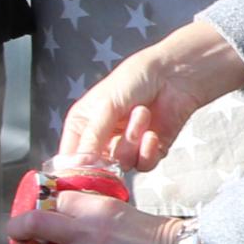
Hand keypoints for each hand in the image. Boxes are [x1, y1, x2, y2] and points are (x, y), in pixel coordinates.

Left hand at [10, 195, 191, 243]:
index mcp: (98, 208)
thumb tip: (88, 229)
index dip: (43, 208)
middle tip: (17, 238)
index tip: (38, 215)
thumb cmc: (168, 238)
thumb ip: (103, 219)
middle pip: (33, 223)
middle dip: (17, 231)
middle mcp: (87, 231)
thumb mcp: (129, 214)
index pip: (56, 201)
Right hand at [62, 20, 243, 172]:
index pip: (69, 157)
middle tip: (117, 137)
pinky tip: (152, 133)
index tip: (84, 168)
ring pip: (121, 165)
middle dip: (109, 152)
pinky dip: (148, 150)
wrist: (174, 75)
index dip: (74, 167)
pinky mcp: (149, 151)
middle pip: (96, 167)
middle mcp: (102, 139)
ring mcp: (126, 147)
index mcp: (82, 125)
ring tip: (142, 113)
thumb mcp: (106, 105)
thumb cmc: (135, 80)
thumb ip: (92, 137)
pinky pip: (143, 165)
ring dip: (133, 141)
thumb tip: (79, 165)